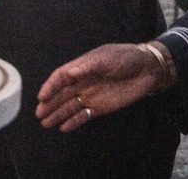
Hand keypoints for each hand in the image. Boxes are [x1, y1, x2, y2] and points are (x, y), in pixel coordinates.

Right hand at [36, 43, 163, 131]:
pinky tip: (64, 127)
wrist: (148, 70)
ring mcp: (91, 94)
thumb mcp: (107, 58)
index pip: (61, 77)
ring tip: (45, 123)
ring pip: (70, 106)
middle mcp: (83, 81)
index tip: (42, 97)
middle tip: (39, 114)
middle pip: (62, 94)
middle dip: (50, 103)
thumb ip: (88, 66)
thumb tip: (70, 72)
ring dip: (58, 114)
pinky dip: (74, 121)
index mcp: (83, 66)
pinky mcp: (101, 106)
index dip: (50, 86)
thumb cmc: (126, 58)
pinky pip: (84, 115)